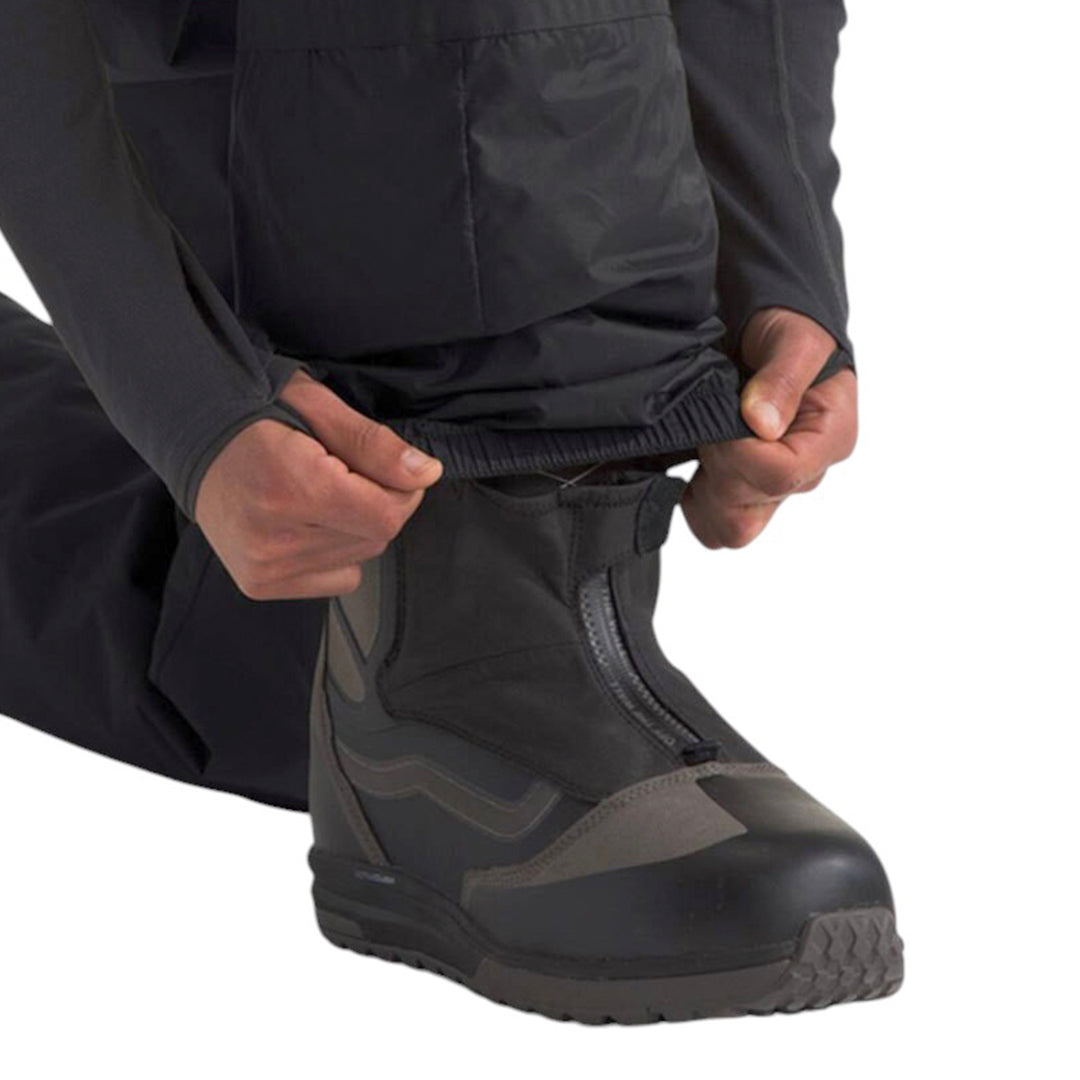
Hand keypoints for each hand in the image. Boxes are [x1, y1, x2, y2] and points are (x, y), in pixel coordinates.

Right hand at [195, 370, 441, 598]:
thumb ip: (374, 445)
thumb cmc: (254, 415)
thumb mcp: (318, 408)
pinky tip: (308, 522)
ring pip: (361, 556)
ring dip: (356, 525)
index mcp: (291, 487)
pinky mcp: (262, 584)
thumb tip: (425, 473)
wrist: (192, 440)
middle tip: (339, 472)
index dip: (402, 489)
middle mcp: (274, 537)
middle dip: (376, 502)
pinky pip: (340, 577)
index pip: (387, 515)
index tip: (386, 467)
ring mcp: (266, 567)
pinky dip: (338, 551)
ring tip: (316, 494)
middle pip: (376, 536)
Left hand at [682, 306, 857, 548]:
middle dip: (714, 475)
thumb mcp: (795, 338)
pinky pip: (708, 520)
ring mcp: (769, 490)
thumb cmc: (791, 327)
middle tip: (710, 427)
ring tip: (703, 441)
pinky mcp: (739, 490)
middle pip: (745, 518)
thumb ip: (783, 377)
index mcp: (827, 441)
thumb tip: (762, 424)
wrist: (769, 326)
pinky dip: (690, 494)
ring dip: (700, 491)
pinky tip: (692, 454)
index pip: (775, 476)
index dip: (736, 452)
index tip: (725, 415)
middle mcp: (802, 476)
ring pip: (725, 529)